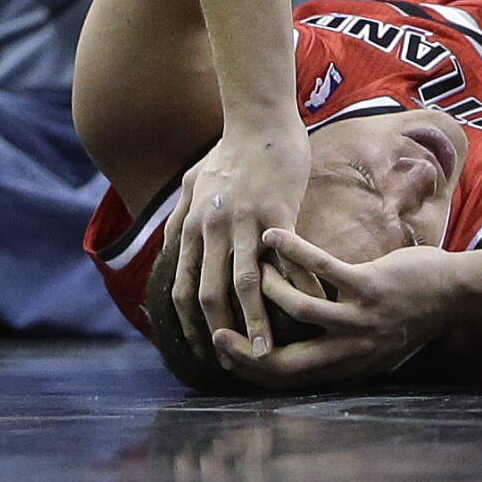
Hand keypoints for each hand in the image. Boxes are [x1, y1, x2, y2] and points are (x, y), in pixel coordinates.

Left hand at [163, 125, 310, 360]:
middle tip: (237, 364)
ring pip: (245, 283)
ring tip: (270, 352)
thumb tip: (169, 249)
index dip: (191, 324)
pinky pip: (286, 258)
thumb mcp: (192, 185)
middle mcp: (213, 229)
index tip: (205, 351)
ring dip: (256, 322)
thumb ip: (181, 220)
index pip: (183, 287)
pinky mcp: (277, 212)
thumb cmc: (228, 151)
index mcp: (193, 227)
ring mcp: (244, 222)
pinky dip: (298, 286)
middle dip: (223, 333)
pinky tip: (312, 306)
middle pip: (211, 293)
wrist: (258, 118)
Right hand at [210, 229, 459, 389]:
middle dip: (245, 348)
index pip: (288, 379)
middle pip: (285, 361)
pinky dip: (293, 252)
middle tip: (216, 326)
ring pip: (298, 310)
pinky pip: (322, 268)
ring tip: (250, 268)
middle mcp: (353, 351)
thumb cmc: (409, 314)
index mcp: (348, 368)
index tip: (224, 349)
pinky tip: (273, 237)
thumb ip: (335, 350)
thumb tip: (294, 350)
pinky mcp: (371, 286)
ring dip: (268, 288)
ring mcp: (362, 319)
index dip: (250, 369)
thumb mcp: (371, 344)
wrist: (456, 293)